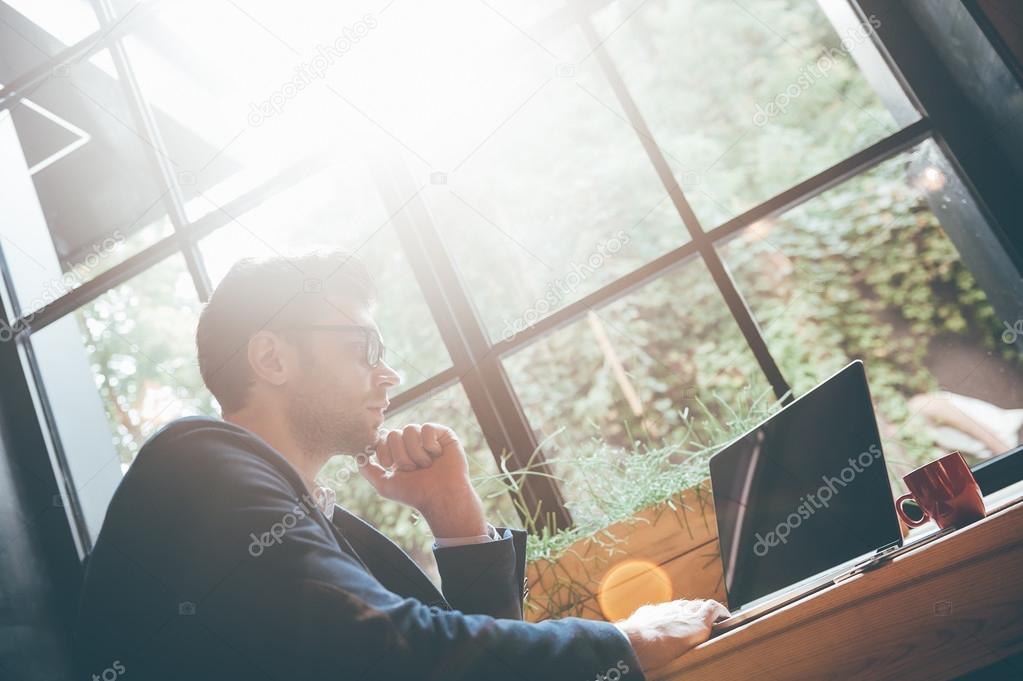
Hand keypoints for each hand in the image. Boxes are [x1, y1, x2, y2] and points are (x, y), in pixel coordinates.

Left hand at [360, 423, 487, 537]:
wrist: (441, 497)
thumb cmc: (415, 494)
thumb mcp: (385, 485)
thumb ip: (368, 470)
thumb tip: (358, 455)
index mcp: (398, 452)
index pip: (382, 438)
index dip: (383, 451)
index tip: (390, 466)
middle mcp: (412, 443)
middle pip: (393, 434)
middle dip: (400, 456)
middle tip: (413, 470)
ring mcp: (427, 437)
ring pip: (409, 430)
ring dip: (415, 453)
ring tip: (426, 465)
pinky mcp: (443, 434)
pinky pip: (427, 428)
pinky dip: (429, 445)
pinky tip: (437, 455)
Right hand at [614, 599, 729, 672]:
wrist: (642, 640)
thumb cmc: (635, 646)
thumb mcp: (631, 639)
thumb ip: (635, 639)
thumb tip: (630, 652)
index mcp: (651, 614)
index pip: (666, 611)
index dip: (673, 616)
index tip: (677, 623)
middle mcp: (668, 609)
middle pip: (683, 606)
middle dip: (690, 613)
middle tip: (696, 623)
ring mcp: (683, 613)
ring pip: (698, 606)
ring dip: (704, 613)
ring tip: (712, 622)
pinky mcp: (699, 619)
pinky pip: (713, 608)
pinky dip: (720, 612)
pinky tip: (725, 618)